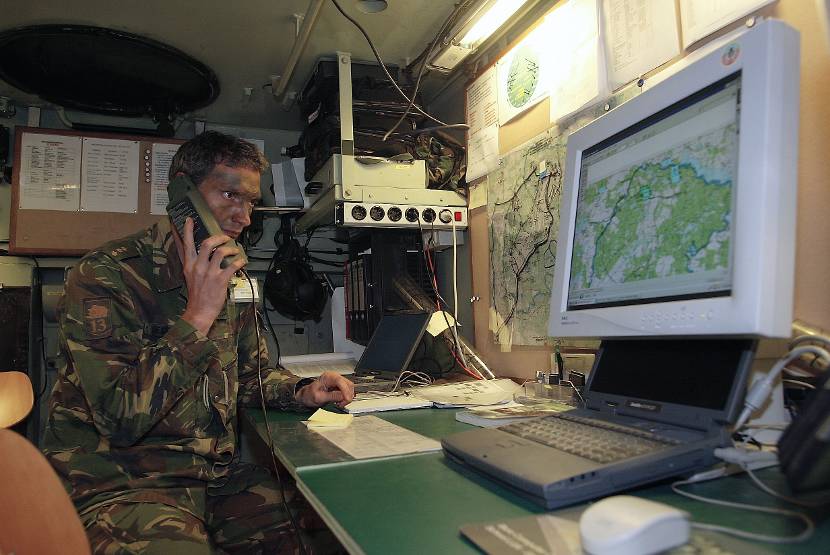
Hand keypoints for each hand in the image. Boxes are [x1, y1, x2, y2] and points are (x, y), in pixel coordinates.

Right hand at [174, 217, 245, 334]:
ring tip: (235, 250)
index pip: (186, 244)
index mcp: (189, 265)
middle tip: (225, 237)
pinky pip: (232, 265)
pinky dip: (239, 261)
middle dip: (218, 237)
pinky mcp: (220, 280)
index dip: (188, 231)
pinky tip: (242, 261)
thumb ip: (194, 264)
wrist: (199, 311)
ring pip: (220, 252)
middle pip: (207, 243)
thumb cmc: (196, 295)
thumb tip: (202, 254)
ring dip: (230, 249)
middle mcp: (198, 267)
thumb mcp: (190, 277)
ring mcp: (209, 273)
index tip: (189, 219)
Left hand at [295, 372, 354, 408]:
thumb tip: (342, 396)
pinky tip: (340, 401)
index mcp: (327, 377)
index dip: (345, 391)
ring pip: (350, 387)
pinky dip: (346, 397)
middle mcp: (334, 376)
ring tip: (339, 403)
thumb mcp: (319, 397)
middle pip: (348, 384)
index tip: (346, 400)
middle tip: (341, 404)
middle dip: (347, 396)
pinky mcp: (340, 385)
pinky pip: (348, 390)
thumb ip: (331, 396)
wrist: (308, 395)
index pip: (340, 381)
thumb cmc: (310, 395)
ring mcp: (338, 380)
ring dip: (347, 397)